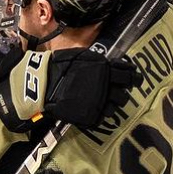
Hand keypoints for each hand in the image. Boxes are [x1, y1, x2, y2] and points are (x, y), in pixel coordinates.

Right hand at [0, 48, 141, 131]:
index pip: (127, 72)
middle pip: (125, 90)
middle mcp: (105, 84)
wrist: (40, 85)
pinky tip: (99, 111)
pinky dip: (103, 114)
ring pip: (117, 104)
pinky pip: (103, 116)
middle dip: (123, 90)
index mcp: (103, 67)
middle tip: (119, 90)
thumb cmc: (56, 66)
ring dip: (114, 103)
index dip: (131, 75)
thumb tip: (107, 62)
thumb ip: (93, 61)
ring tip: (108, 102)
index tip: (132, 76)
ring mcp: (99, 101)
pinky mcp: (90, 114)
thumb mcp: (77, 57)